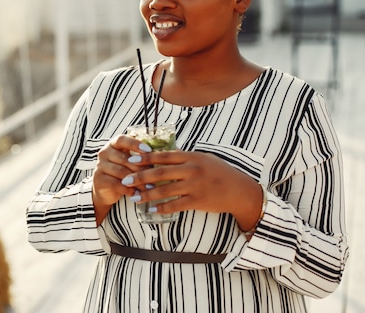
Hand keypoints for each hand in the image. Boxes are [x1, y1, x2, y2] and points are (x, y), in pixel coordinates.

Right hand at [92, 134, 152, 224]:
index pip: (122, 139)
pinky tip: (138, 194)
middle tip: (156, 175)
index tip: (149, 150)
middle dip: (141, 168)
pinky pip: (116, 184)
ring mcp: (100, 166)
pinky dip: (129, 190)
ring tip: (151, 188)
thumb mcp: (130, 161)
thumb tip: (166, 153)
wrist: (105, 189)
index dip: (135, 144)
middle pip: (124, 158)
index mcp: (113, 144)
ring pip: (122, 172)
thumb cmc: (123, 171)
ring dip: (138, 181)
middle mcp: (104, 152)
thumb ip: (142, 156)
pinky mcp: (99, 180)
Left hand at [120, 150, 262, 229]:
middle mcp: (192, 169)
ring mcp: (195, 186)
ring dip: (147, 195)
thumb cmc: (220, 172)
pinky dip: (162, 208)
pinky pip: (175, 205)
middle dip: (140, 177)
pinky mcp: (198, 201)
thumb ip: (184, 158)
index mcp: (191, 157)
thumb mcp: (203, 159)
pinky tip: (151, 210)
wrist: (239, 190)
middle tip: (125, 180)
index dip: (145, 158)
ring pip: (165, 191)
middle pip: (160, 173)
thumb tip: (162, 156)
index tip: (131, 160)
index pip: (164, 156)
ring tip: (134, 198)